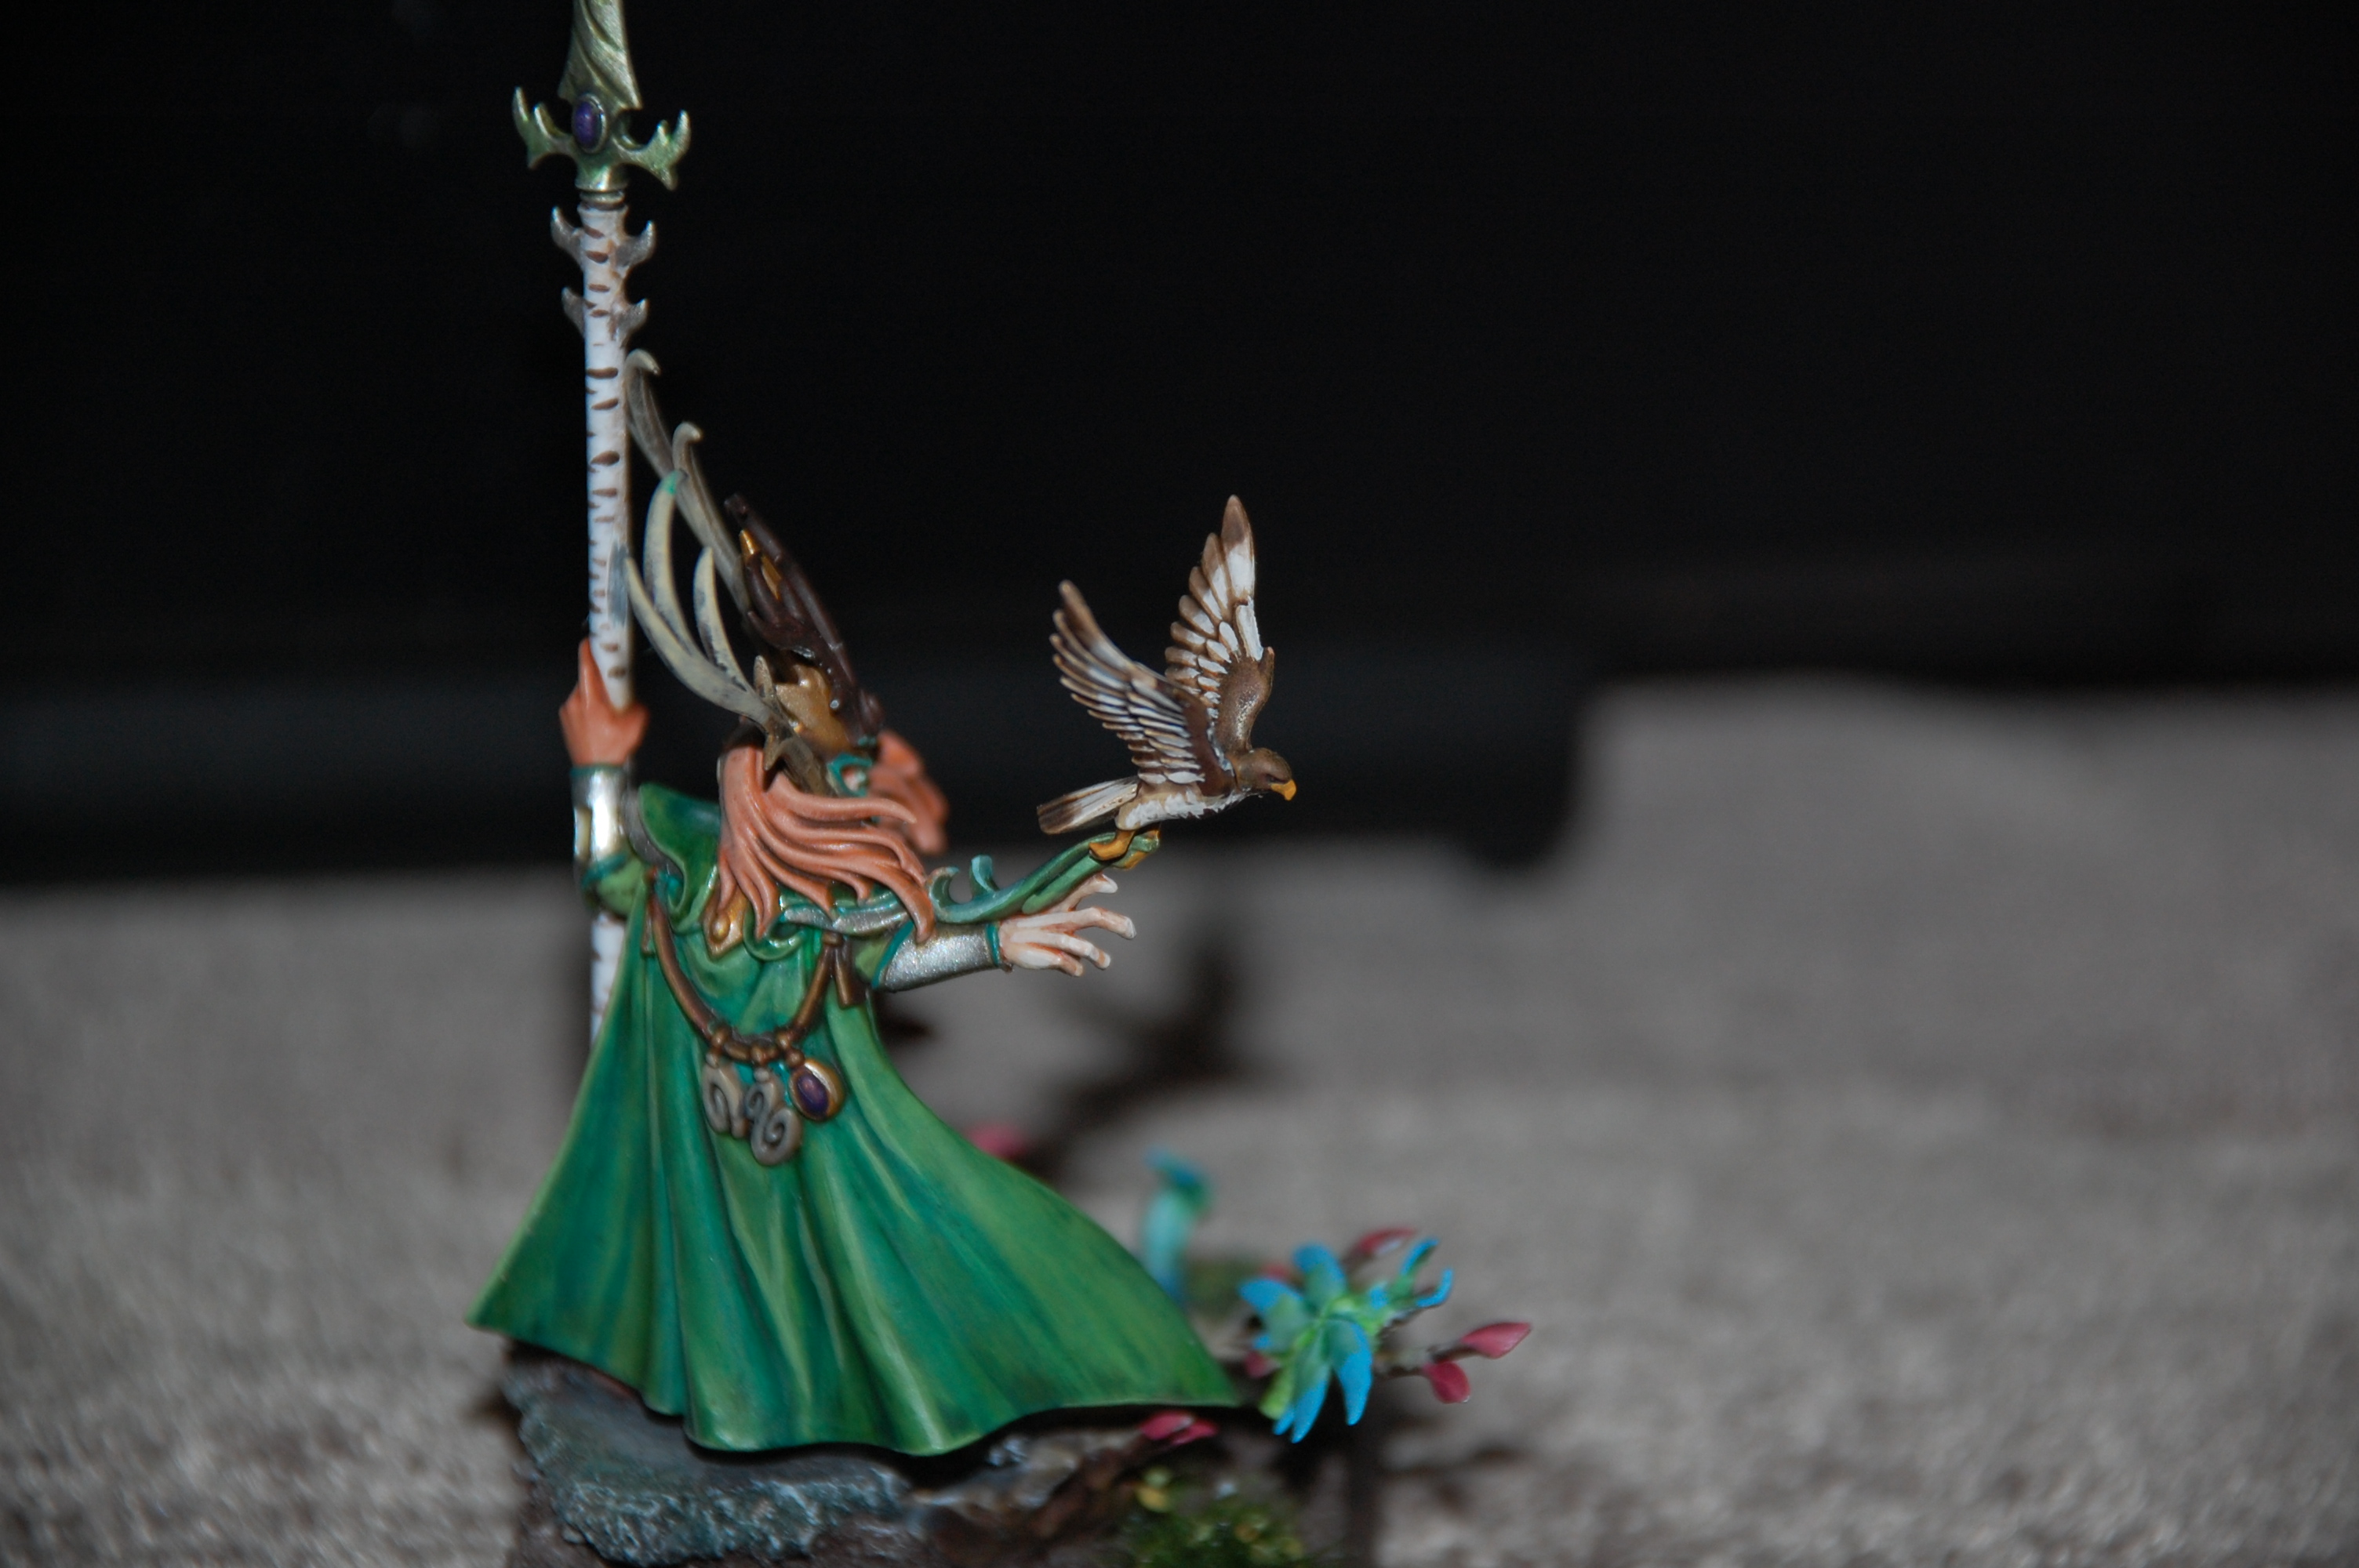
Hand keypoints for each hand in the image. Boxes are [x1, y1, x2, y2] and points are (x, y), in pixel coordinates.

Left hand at [559, 639, 649, 765]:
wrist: (595, 773)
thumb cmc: (612, 750)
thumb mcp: (635, 724)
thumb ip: (636, 704)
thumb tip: (633, 700)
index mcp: (590, 699)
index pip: (586, 667)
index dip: (588, 650)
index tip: (590, 639)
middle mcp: (574, 702)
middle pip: (586, 680)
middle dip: (600, 680)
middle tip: (614, 686)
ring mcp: (567, 712)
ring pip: (583, 694)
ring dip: (595, 696)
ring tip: (609, 710)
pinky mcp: (566, 722)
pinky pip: (578, 707)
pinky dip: (589, 708)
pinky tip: (600, 721)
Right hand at [997, 874, 1135, 976]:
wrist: (996, 938)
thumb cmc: (1028, 923)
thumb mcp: (1050, 910)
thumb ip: (1074, 913)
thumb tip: (1096, 911)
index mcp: (1057, 903)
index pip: (1079, 887)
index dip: (1097, 884)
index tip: (1113, 886)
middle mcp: (1058, 918)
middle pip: (1094, 916)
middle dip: (1117, 923)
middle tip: (1132, 932)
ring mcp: (1052, 938)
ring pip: (1083, 946)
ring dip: (1098, 955)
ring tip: (1106, 963)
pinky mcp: (1048, 957)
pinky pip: (1070, 964)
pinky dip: (1076, 969)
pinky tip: (1078, 970)